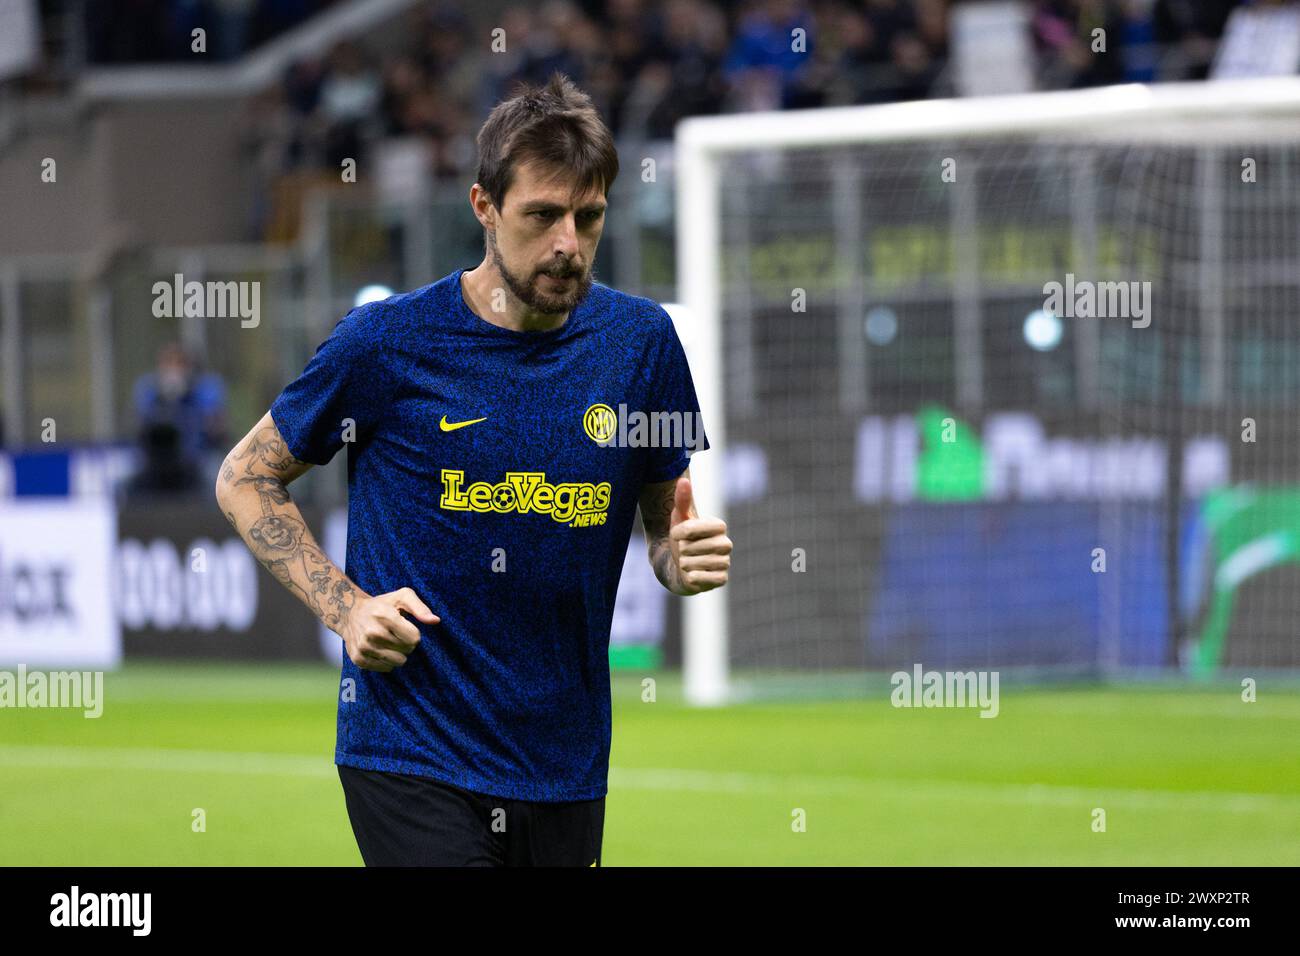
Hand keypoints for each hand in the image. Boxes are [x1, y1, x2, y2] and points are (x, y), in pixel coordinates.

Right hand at [340, 587, 437, 671]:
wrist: (349, 613)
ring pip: (398, 662)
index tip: (405, 627)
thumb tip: (435, 621)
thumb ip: (420, 608)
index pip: (414, 638)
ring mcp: (364, 647)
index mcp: (384, 616)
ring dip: (398, 654)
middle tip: (395, 634)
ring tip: (388, 642)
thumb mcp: (402, 596)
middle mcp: (372, 632)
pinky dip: (386, 661)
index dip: (414, 633)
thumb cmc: (382, 604)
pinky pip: (385, 669)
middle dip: (406, 643)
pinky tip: (380, 649)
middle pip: (407, 650)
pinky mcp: (358, 658)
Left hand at [669, 477, 731, 594]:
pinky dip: (694, 577)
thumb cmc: (682, 540)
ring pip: (698, 563)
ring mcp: (725, 562)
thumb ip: (682, 500)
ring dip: (685, 563)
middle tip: (684, 550)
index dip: (682, 532)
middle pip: (696, 547)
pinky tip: (691, 574)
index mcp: (719, 526)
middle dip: (683, 550)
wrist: (679, 566)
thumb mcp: (679, 519)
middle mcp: (726, 543)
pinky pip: (706, 578)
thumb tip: (683, 480)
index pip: (695, 527)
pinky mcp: (722, 579)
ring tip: (687, 561)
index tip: (677, 534)